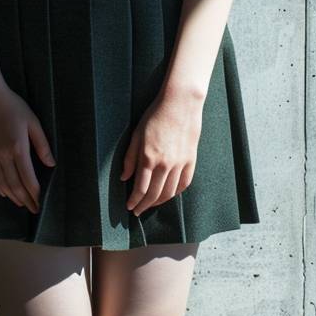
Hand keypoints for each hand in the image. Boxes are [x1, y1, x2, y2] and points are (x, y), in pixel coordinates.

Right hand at [0, 81, 55, 214]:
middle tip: (34, 209)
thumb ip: (42, 144)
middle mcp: (3, 155)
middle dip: (25, 200)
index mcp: (18, 148)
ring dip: (12, 196)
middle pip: (15, 185)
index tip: (41, 203)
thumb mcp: (32, 121)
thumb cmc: (12, 106)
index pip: (28, 178)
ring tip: (21, 203)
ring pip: (2, 183)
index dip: (35, 193)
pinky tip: (3, 192)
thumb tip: (51, 164)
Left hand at [119, 89, 202, 216]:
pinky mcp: (191, 160)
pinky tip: (169, 194)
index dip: (134, 201)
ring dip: (159, 202)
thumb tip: (124, 178)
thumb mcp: (137, 134)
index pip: (140, 188)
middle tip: (138, 211)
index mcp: (149, 158)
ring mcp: (180, 164)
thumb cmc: (155, 116)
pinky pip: (184, 183)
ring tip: (151, 204)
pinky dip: (176, 193)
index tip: (130, 206)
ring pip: (170, 192)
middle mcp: (165, 164)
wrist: (180, 104)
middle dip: (144, 205)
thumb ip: (130, 158)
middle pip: (154, 194)